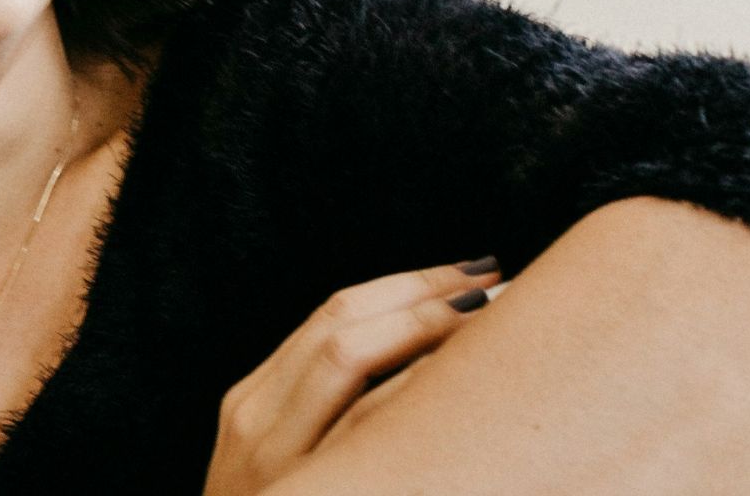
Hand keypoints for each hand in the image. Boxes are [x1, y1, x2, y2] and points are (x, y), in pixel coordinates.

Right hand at [201, 257, 503, 495]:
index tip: (472, 274)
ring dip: (427, 329)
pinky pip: (362, 427)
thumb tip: (416, 363)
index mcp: (252, 402)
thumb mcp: (278, 466)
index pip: (333, 315)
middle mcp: (256, 421)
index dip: (407, 285)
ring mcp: (278, 461)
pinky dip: (412, 391)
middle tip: (498, 282)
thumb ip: (320, 416)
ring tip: (496, 318)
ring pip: (348, 362)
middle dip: (426, 296)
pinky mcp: (300, 488)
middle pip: (344, 326)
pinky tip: (463, 382)